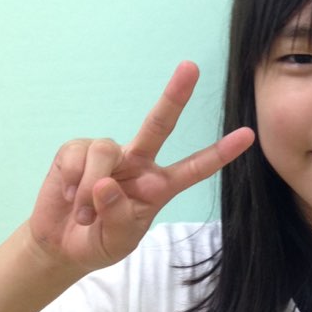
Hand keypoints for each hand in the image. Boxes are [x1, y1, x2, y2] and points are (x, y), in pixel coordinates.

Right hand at [28, 62, 253, 272]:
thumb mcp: (116, 241)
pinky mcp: (77, 151)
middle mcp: (138, 163)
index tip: (248, 135)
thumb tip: (106, 184)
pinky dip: (72, 182)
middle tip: (191, 67)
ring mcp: (109, 154)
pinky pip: (77, 156)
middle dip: (175, 95)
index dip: (220, 152)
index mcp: (159, 186)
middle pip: (159, 125)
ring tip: (84, 214)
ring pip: (106, 150)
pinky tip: (70, 198)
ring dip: (91, 187)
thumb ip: (117, 217)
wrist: (63, 245)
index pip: (195, 168)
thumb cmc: (98, 242)